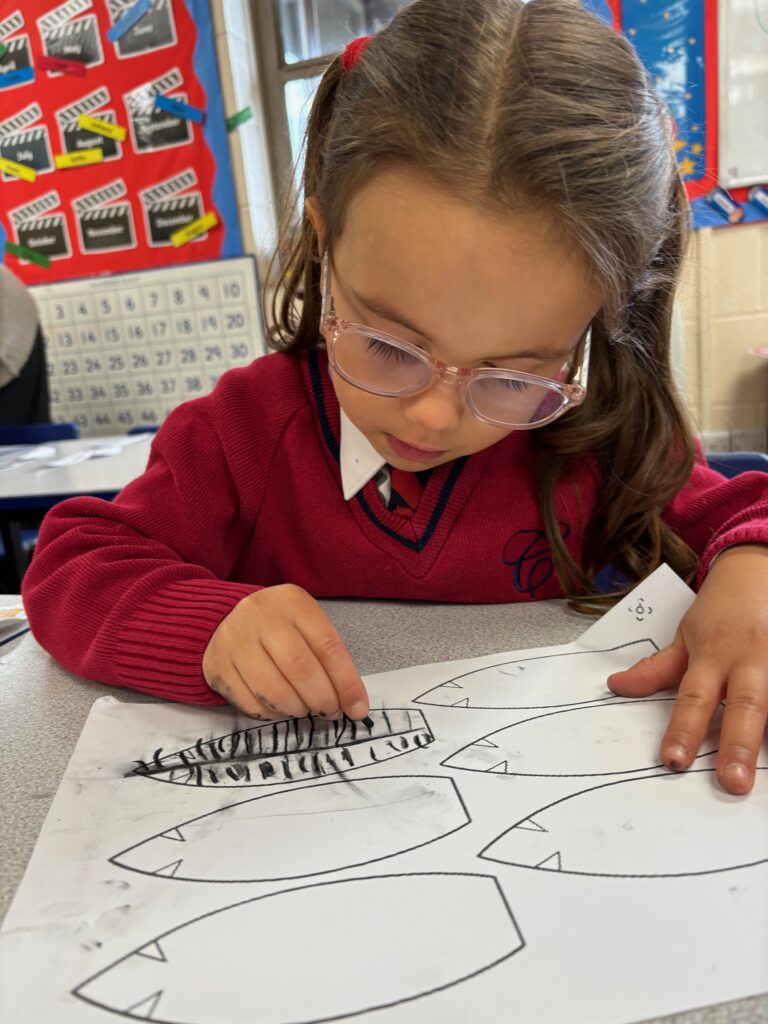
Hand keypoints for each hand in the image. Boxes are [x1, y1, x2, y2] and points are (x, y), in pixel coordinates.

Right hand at [203, 584, 369, 720]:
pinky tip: (280, 708)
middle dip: (322, 700)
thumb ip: (329, 659)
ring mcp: (234, 639)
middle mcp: (260, 615)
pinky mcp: (216, 665)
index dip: (346, 683)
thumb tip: (354, 704)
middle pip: (300, 669)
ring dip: (297, 709)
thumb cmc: (279, 627)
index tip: (358, 709)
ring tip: (306, 709)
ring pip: (273, 690)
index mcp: (292, 601)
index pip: (327, 646)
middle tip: (331, 712)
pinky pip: (250, 702)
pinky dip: (272, 714)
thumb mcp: (307, 626)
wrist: (226, 619)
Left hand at [607, 545, 767, 794]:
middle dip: (738, 745)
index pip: (694, 698)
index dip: (683, 730)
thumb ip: (658, 668)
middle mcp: (751, 660)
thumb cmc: (722, 609)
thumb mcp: (687, 634)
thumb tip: (616, 687)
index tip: (673, 761)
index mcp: (714, 655)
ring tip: (767, 777)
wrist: (760, 568)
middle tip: (731, 784)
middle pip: (745, 705)